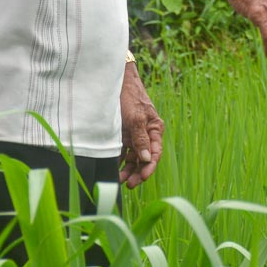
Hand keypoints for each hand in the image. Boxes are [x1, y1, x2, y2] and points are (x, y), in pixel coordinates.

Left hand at [118, 57, 163, 187]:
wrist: (115, 81)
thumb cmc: (130, 96)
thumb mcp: (136, 117)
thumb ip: (141, 139)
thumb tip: (146, 159)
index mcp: (154, 130)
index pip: (155, 153)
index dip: (150, 167)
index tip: (143, 179)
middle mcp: (145, 135)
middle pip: (144, 159)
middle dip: (138, 173)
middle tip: (129, 185)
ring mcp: (133, 135)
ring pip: (132, 158)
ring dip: (127, 170)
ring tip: (118, 181)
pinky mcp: (122, 135)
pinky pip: (121, 152)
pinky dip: (117, 161)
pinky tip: (111, 169)